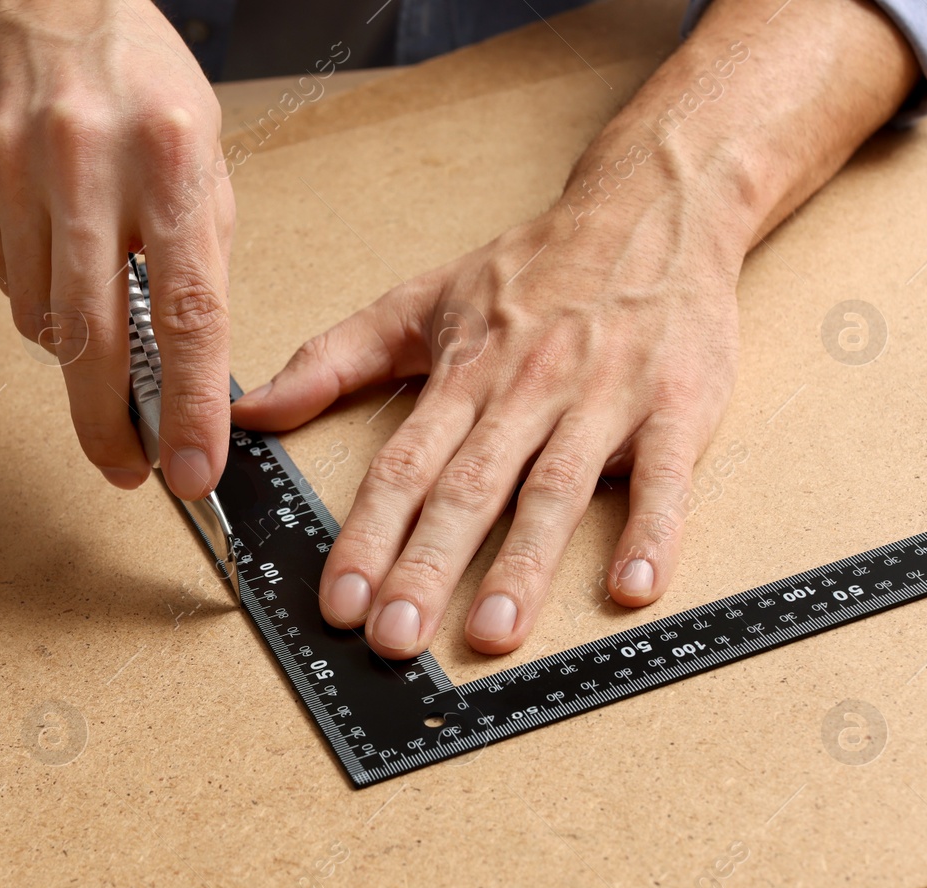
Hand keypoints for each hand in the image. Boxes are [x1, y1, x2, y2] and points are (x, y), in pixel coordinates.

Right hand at [0, 0, 234, 498]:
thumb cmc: (137, 78)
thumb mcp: (204, 151)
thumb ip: (199, 254)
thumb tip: (194, 367)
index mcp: (170, 157)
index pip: (187, 311)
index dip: (191, 407)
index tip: (193, 470)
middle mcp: (87, 166)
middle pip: (93, 338)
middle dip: (108, 424)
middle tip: (123, 469)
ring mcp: (14, 173)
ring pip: (40, 320)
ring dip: (74, 351)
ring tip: (97, 323)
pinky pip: (4, 282)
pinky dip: (36, 295)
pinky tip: (54, 257)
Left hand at [231, 186, 744, 658]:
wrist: (654, 209)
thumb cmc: (534, 269)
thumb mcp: (422, 299)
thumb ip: (333, 358)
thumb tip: (251, 409)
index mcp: (465, 373)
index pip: (403, 465)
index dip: (367, 534)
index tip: (338, 600)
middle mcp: (527, 390)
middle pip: (468, 489)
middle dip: (427, 567)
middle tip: (395, 638)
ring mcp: (603, 399)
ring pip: (555, 490)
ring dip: (523, 566)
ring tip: (493, 633)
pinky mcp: (675, 407)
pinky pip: (665, 478)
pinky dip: (652, 532)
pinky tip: (632, 589)